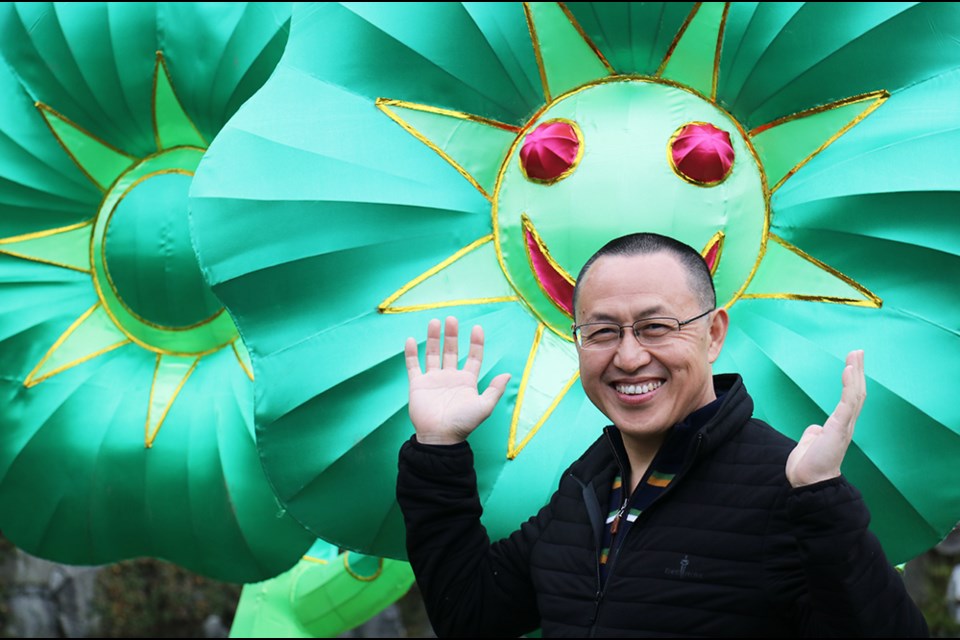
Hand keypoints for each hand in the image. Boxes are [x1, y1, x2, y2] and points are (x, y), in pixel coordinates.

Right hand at [405, 316, 510, 444]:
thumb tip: (507, 373)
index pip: (474, 357)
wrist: (440, 437)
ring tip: (434, 322)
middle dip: (451, 335)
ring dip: (433, 338)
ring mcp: (433, 379)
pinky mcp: (418, 384)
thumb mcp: (484, 407)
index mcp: (467, 381)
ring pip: (433, 354)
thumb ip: (495, 390)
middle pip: (452, 351)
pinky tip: (410, 340)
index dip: (476, 343)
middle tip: (451, 319)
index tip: (477, 328)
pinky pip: (413, 365)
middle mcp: (450, 377)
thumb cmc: (463, 423)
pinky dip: (411, 353)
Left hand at [786, 350, 865, 487]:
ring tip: (856, 356)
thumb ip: (814, 434)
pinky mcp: (839, 428)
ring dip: (855, 373)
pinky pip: (847, 403)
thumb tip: (815, 429)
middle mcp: (846, 425)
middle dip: (857, 371)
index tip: (852, 364)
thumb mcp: (810, 445)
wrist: (809, 483)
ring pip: (855, 395)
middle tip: (858, 351)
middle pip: (856, 392)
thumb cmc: (809, 468)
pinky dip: (848, 386)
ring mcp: (844, 426)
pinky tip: (848, 371)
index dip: (852, 381)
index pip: (849, 399)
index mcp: (839, 427)